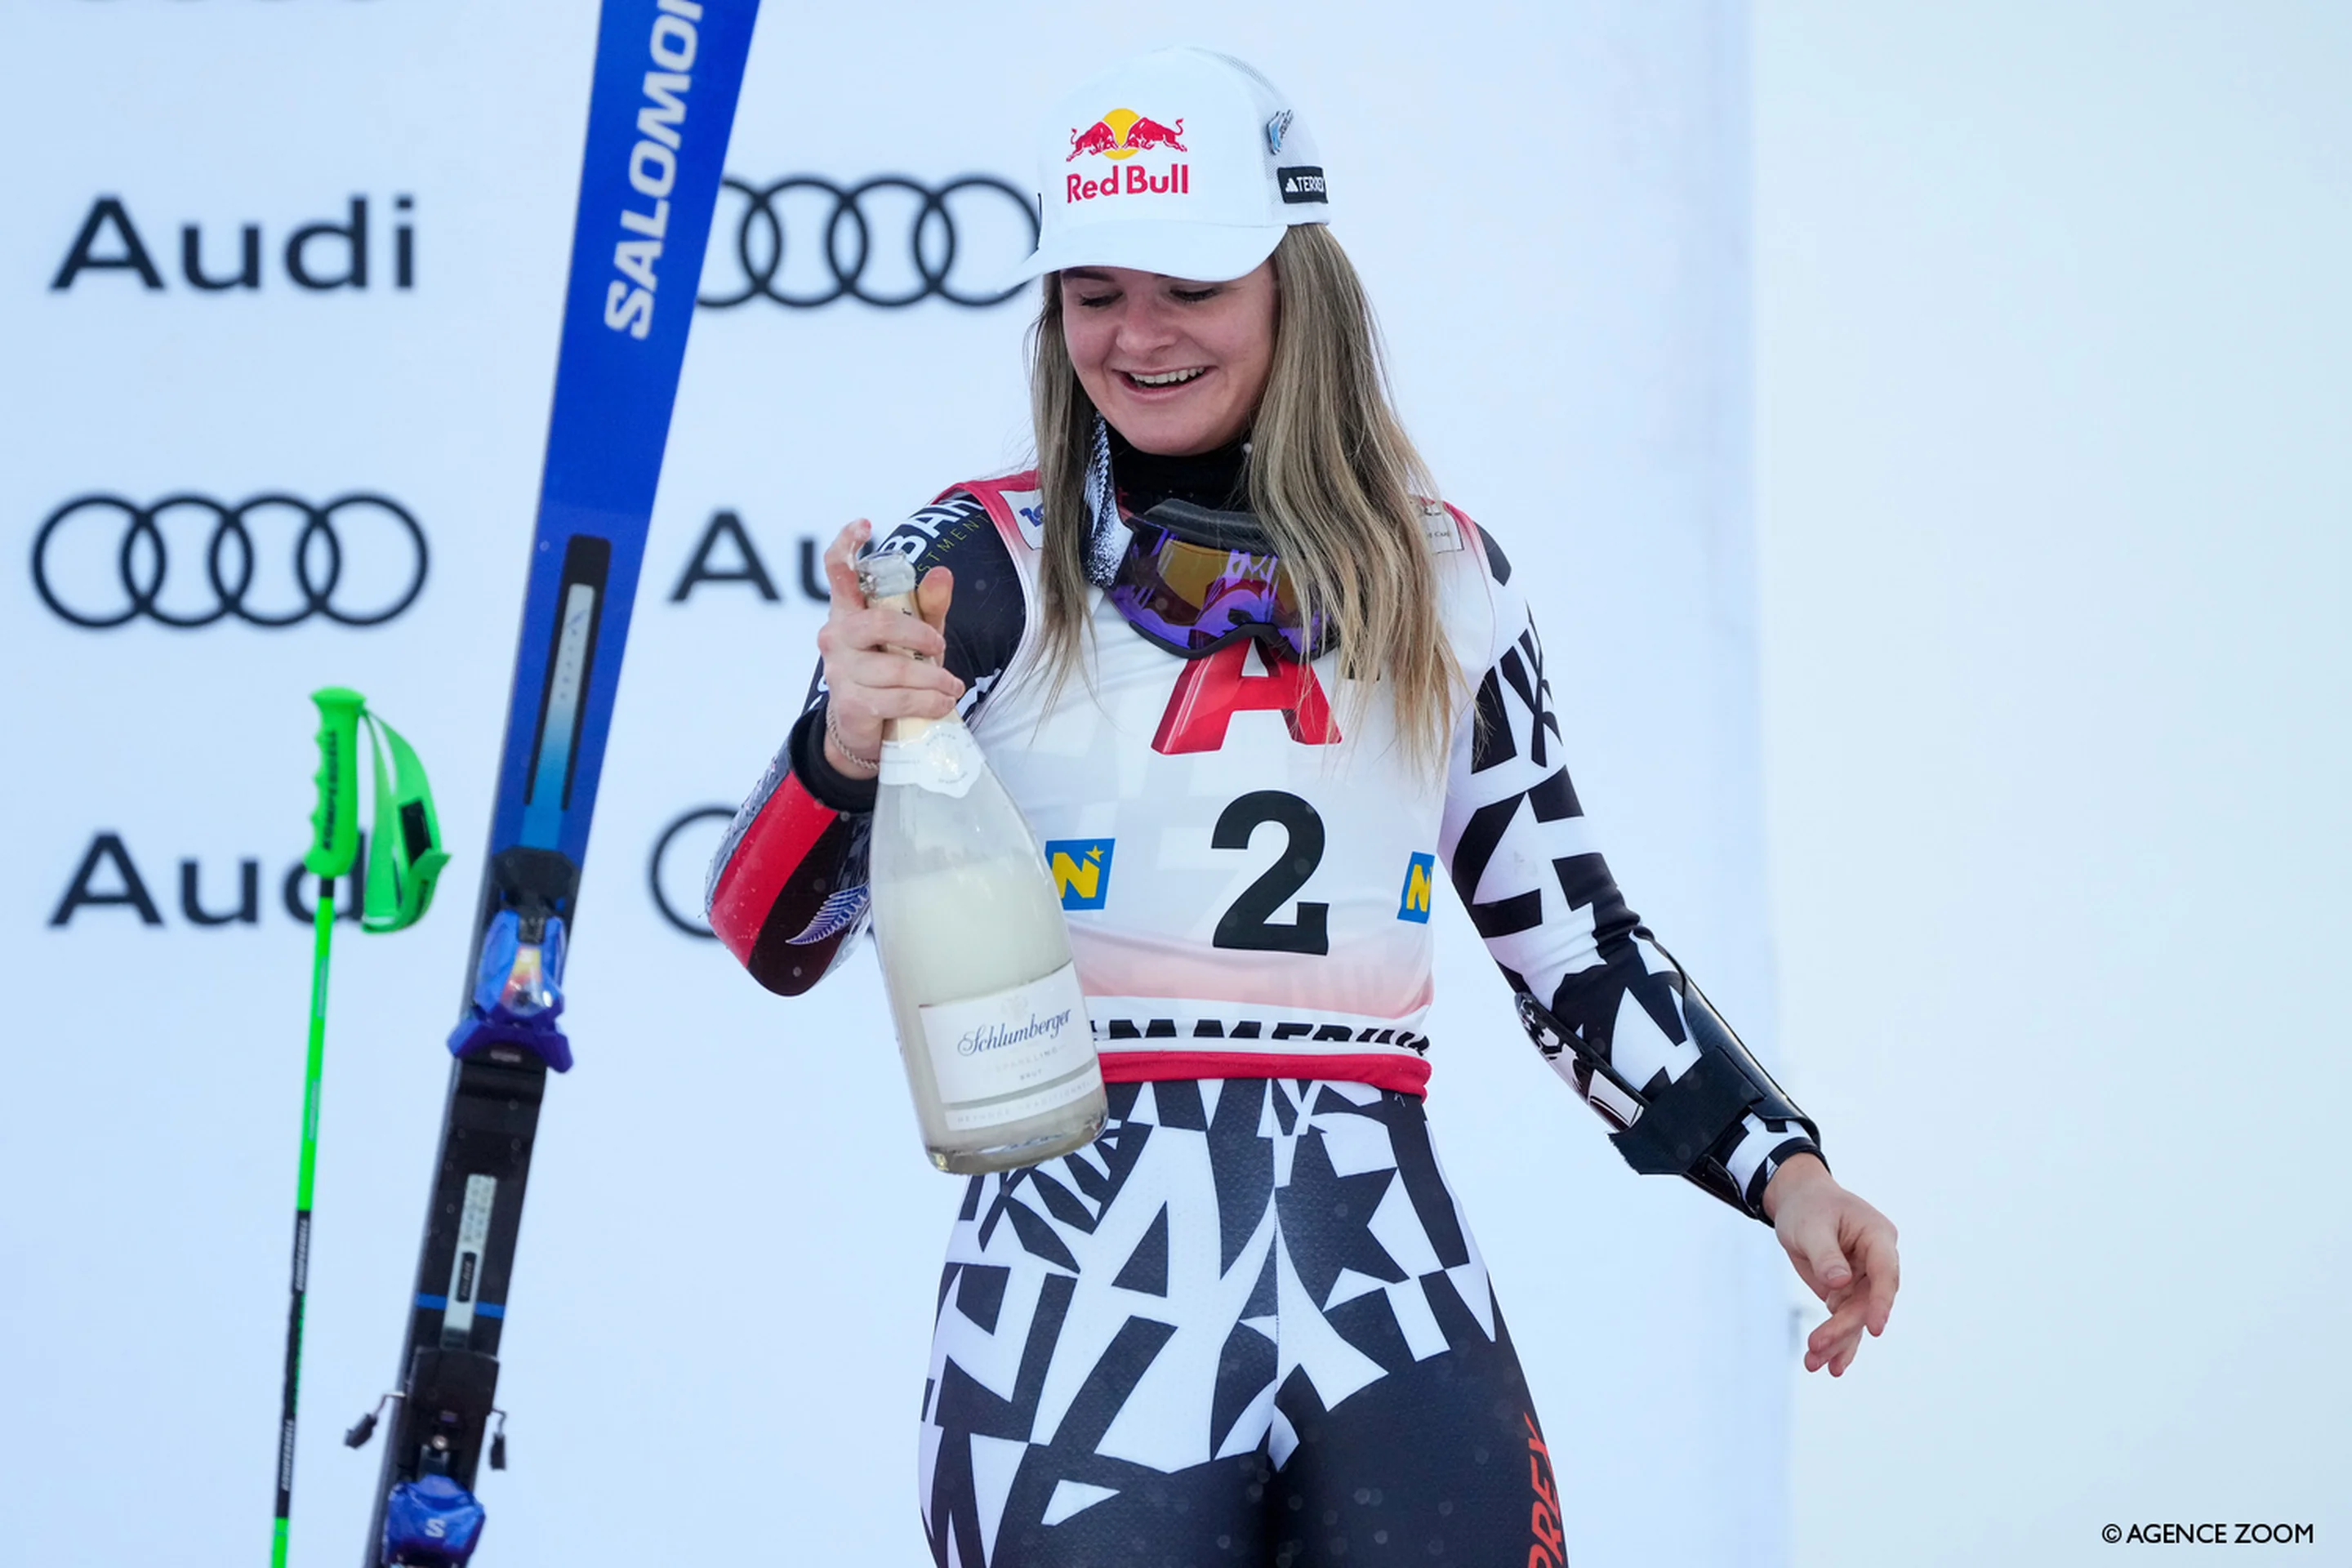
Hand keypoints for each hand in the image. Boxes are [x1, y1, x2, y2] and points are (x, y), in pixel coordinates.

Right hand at [813, 519, 962, 772]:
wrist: (864, 726)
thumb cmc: (889, 669)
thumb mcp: (913, 635)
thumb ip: (927, 606)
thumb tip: (943, 573)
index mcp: (848, 610)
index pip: (837, 569)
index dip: (846, 544)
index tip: (864, 523)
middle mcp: (836, 635)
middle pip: (879, 623)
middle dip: (921, 635)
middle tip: (941, 647)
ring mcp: (840, 671)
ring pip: (896, 668)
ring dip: (934, 679)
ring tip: (952, 686)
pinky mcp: (850, 704)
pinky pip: (898, 699)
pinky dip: (928, 702)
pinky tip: (942, 703)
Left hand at [1761, 1153, 1898, 1376]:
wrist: (1798, 1202)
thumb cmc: (1808, 1207)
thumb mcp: (1811, 1226)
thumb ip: (1826, 1254)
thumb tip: (1839, 1284)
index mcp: (1878, 1237)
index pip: (1886, 1273)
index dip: (1882, 1301)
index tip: (1875, 1328)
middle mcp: (1877, 1261)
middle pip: (1868, 1301)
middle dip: (1844, 1327)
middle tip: (1816, 1347)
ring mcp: (1863, 1278)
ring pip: (1857, 1316)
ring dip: (1838, 1341)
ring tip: (1814, 1364)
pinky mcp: (1848, 1291)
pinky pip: (1846, 1318)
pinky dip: (1837, 1340)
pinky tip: (1830, 1364)